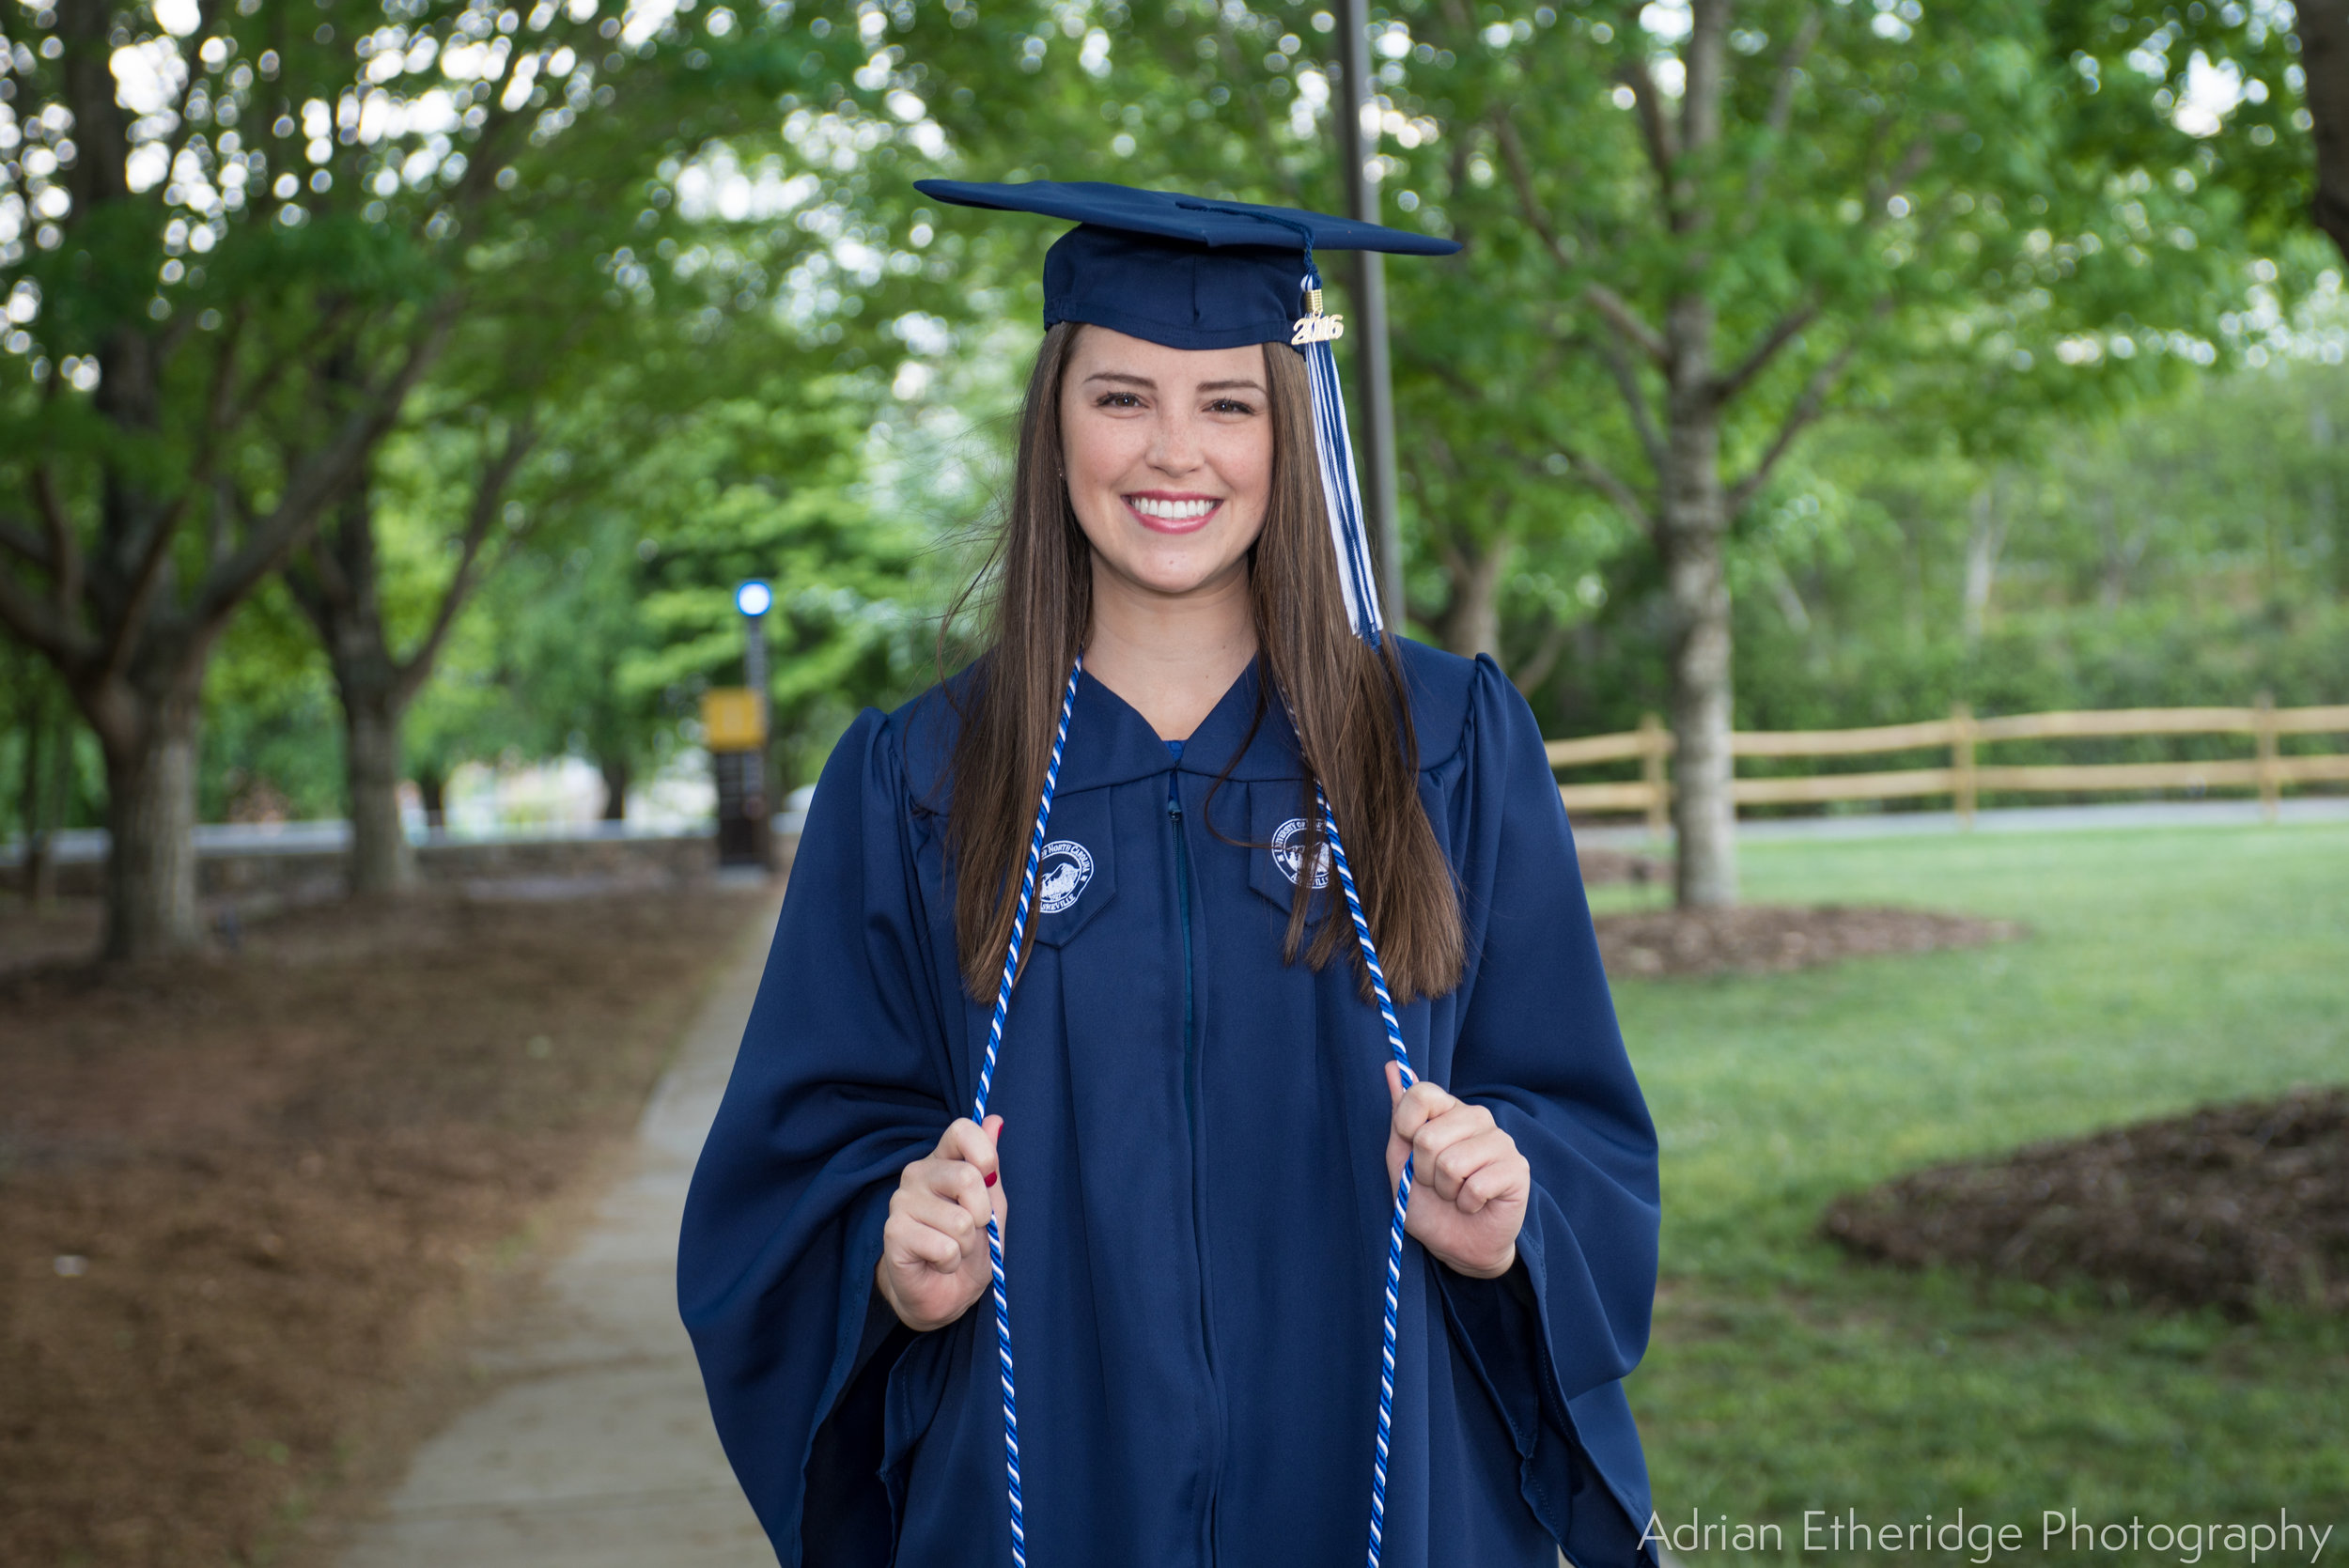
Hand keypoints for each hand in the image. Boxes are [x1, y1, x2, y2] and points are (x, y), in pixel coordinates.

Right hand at [875, 1115, 1004, 1331]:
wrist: (946, 1294)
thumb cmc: (970, 1247)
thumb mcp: (991, 1206)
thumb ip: (990, 1167)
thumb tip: (995, 1120)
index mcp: (943, 1160)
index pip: (961, 1130)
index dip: (984, 1153)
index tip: (989, 1179)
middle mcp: (917, 1173)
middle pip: (968, 1177)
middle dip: (983, 1214)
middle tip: (972, 1230)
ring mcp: (901, 1201)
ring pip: (960, 1220)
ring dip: (967, 1245)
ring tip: (953, 1249)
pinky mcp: (893, 1231)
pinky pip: (944, 1246)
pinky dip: (951, 1261)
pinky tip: (938, 1262)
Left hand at [1385, 1062, 1528, 1279]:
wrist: (1459, 1245)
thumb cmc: (1430, 1203)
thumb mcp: (1401, 1161)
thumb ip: (1398, 1117)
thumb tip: (1391, 1067)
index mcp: (1448, 1110)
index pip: (1421, 1093)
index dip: (1406, 1127)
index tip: (1411, 1152)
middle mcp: (1477, 1118)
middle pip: (1429, 1136)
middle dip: (1424, 1172)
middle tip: (1437, 1184)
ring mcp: (1500, 1141)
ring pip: (1452, 1163)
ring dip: (1446, 1191)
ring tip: (1456, 1194)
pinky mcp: (1517, 1168)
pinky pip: (1476, 1186)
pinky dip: (1467, 1203)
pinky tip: (1475, 1204)